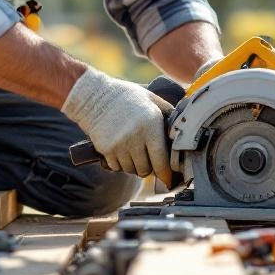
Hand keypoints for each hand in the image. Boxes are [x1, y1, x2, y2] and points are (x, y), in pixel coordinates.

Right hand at [61, 68, 172, 185]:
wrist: (93, 96)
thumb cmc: (125, 96)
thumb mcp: (151, 99)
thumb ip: (168, 113)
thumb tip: (181, 129)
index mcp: (151, 124)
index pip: (162, 161)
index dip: (166, 173)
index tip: (168, 178)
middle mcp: (136, 136)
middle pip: (146, 169)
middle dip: (148, 167)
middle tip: (147, 158)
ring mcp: (120, 144)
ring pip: (131, 170)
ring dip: (133, 165)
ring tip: (132, 150)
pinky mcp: (106, 149)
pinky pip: (117, 167)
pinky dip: (119, 163)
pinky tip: (119, 149)